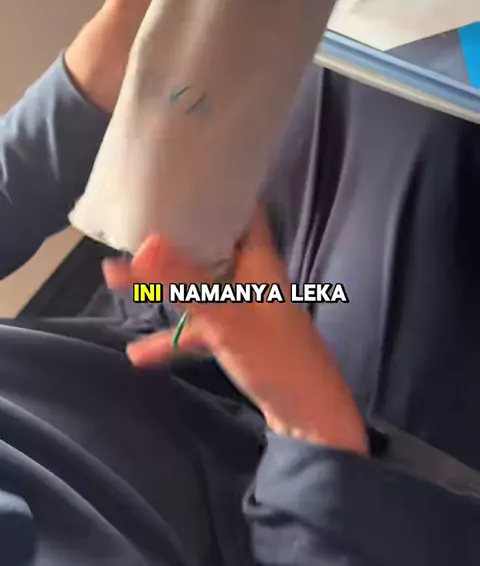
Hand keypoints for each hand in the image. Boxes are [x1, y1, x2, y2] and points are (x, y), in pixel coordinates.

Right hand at [104, 207, 366, 454]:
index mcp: (258, 260)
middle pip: (210, 246)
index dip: (217, 191)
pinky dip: (173, 336)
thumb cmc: (275, 359)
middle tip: (133, 226)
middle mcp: (252, 277)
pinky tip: (138, 354)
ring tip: (117, 278)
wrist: (312, 420)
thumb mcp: (226, 319)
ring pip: (199, 287)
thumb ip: (184, 284)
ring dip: (165, 287)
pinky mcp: (238, 338)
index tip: (181, 178)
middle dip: (174, 239)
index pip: (242, 210)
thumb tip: (144, 243)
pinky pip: (199, 326)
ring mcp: (244, 308)